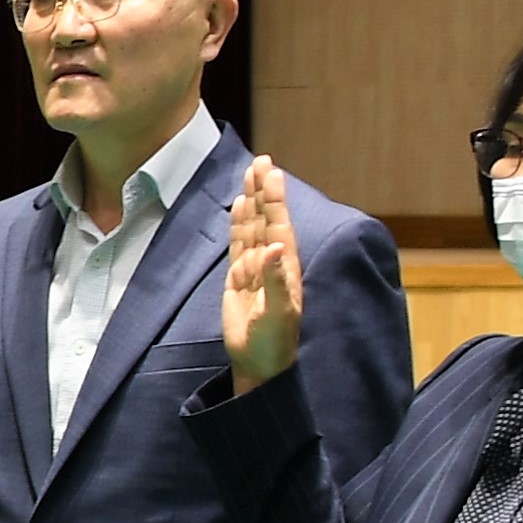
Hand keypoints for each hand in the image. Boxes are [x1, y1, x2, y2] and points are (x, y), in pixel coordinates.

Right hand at [216, 155, 303, 390]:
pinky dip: (237, 223)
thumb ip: (275, 280)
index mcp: (284, 266)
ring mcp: (254, 268)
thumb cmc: (275, 341)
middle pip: (265, 218)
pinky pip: (237, 243)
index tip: (272, 172)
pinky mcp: (238, 278)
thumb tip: (273, 247)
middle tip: (262, 160)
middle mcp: (271, 261)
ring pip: (251, 226)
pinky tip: (238, 206)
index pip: (278, 223)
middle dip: (263, 189)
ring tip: (251, 173)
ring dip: (251, 201)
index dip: (274, 198)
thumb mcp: (278, 314)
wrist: (261, 362)